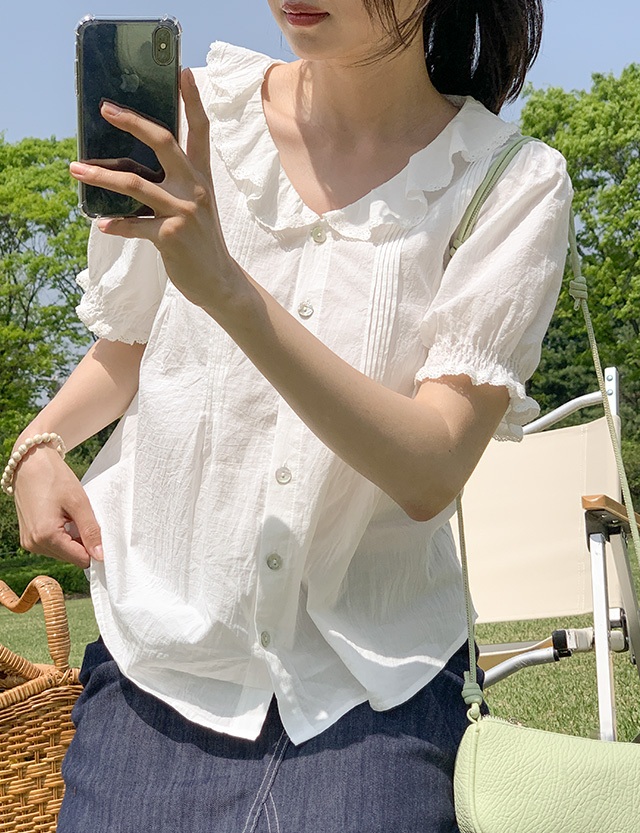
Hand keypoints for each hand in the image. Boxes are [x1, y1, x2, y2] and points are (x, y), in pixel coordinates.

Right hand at [13, 446, 102, 569]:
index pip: (80, 559)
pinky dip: (62, 535)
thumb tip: (100, 556)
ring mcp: (29, 542)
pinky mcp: (28, 537)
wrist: (31, 462)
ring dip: (72, 538)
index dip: (95, 550)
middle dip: (83, 542)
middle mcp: (34, 544)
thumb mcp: (79, 503)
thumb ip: (90, 531)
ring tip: (70, 515)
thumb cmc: (55, 478)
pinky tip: (62, 517)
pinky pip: (52, 545)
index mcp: (45, 536)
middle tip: (83, 518)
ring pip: (62, 552)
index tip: (101, 534)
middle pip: (71, 557)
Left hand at [70, 69, 242, 312]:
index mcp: (201, 176)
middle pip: (163, 142)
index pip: (200, 130)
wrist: (218, 280)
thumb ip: (173, 184)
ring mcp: (183, 211)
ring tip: (75, 169)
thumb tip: (128, 169)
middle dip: (132, 122)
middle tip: (106, 110)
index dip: (192, 100)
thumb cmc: (200, 241)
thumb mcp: (195, 206)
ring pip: (134, 184)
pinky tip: (101, 225)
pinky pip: (133, 226)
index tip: (182, 72)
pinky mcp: (170, 236)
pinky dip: (115, 225)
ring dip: (100, 177)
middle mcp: (194, 188)